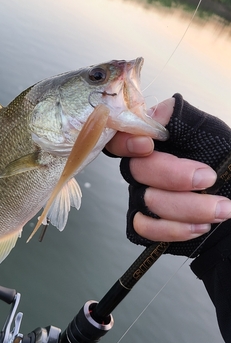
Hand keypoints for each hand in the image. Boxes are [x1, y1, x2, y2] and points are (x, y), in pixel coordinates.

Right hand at [105, 96, 230, 255]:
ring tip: (220, 208)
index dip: (126, 142)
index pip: (121, 136)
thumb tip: (157, 113)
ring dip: (186, 207)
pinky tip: (200, 226)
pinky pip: (144, 228)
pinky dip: (173, 229)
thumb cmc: (225, 161)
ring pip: (145, 201)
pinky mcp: (148, 223)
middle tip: (208, 179)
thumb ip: (181, 118)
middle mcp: (143, 167)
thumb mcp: (208, 131)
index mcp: (154, 140)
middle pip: (135, 170)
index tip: (147, 145)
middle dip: (173, 177)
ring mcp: (143, 195)